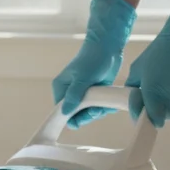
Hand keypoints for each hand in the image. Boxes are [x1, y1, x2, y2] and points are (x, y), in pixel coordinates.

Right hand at [52, 0, 135, 128]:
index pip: (61, 110)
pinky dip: (103, 108)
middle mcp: (70, 92)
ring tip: (104, 108)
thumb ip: (73, 96)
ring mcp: (82, 93)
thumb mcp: (82, 79)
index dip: (69, 118)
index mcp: (61, 88)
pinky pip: (96, 106)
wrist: (108, 47)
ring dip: (96, 113)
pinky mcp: (94, 93)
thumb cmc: (92, 60)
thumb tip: (65, 113)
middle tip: (95, 112)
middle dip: (85, 116)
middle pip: (74, 114)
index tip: (79, 122)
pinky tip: (109, 107)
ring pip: (86, 111)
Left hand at [126, 0, 169, 127]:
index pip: (153, 119)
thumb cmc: (157, 52)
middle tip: (156, 96)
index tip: (145, 116)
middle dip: (159, 110)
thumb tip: (134, 105)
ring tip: (169, 82)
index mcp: (153, 92)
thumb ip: (132, 89)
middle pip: (165, 115)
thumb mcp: (137, 69)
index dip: (148, 119)